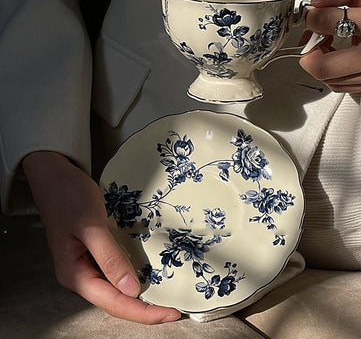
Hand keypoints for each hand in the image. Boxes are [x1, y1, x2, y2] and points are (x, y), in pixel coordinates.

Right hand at [22, 151, 180, 323]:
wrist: (56, 177)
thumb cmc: (68, 197)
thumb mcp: (91, 227)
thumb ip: (109, 257)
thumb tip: (131, 288)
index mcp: (75, 273)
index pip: (114, 302)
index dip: (143, 312)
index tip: (170, 314)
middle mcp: (81, 274)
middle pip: (117, 301)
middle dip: (145, 309)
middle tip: (174, 310)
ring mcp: (88, 263)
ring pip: (117, 288)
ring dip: (141, 295)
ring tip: (165, 298)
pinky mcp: (96, 252)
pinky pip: (117, 270)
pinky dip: (134, 275)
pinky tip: (150, 275)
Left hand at [300, 0, 360, 91]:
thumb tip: (319, 1)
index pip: (328, 22)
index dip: (312, 17)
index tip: (313, 14)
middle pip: (321, 66)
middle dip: (307, 52)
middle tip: (312, 39)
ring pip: (328, 80)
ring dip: (319, 64)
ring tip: (325, 47)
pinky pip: (341, 87)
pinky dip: (331, 74)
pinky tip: (336, 60)